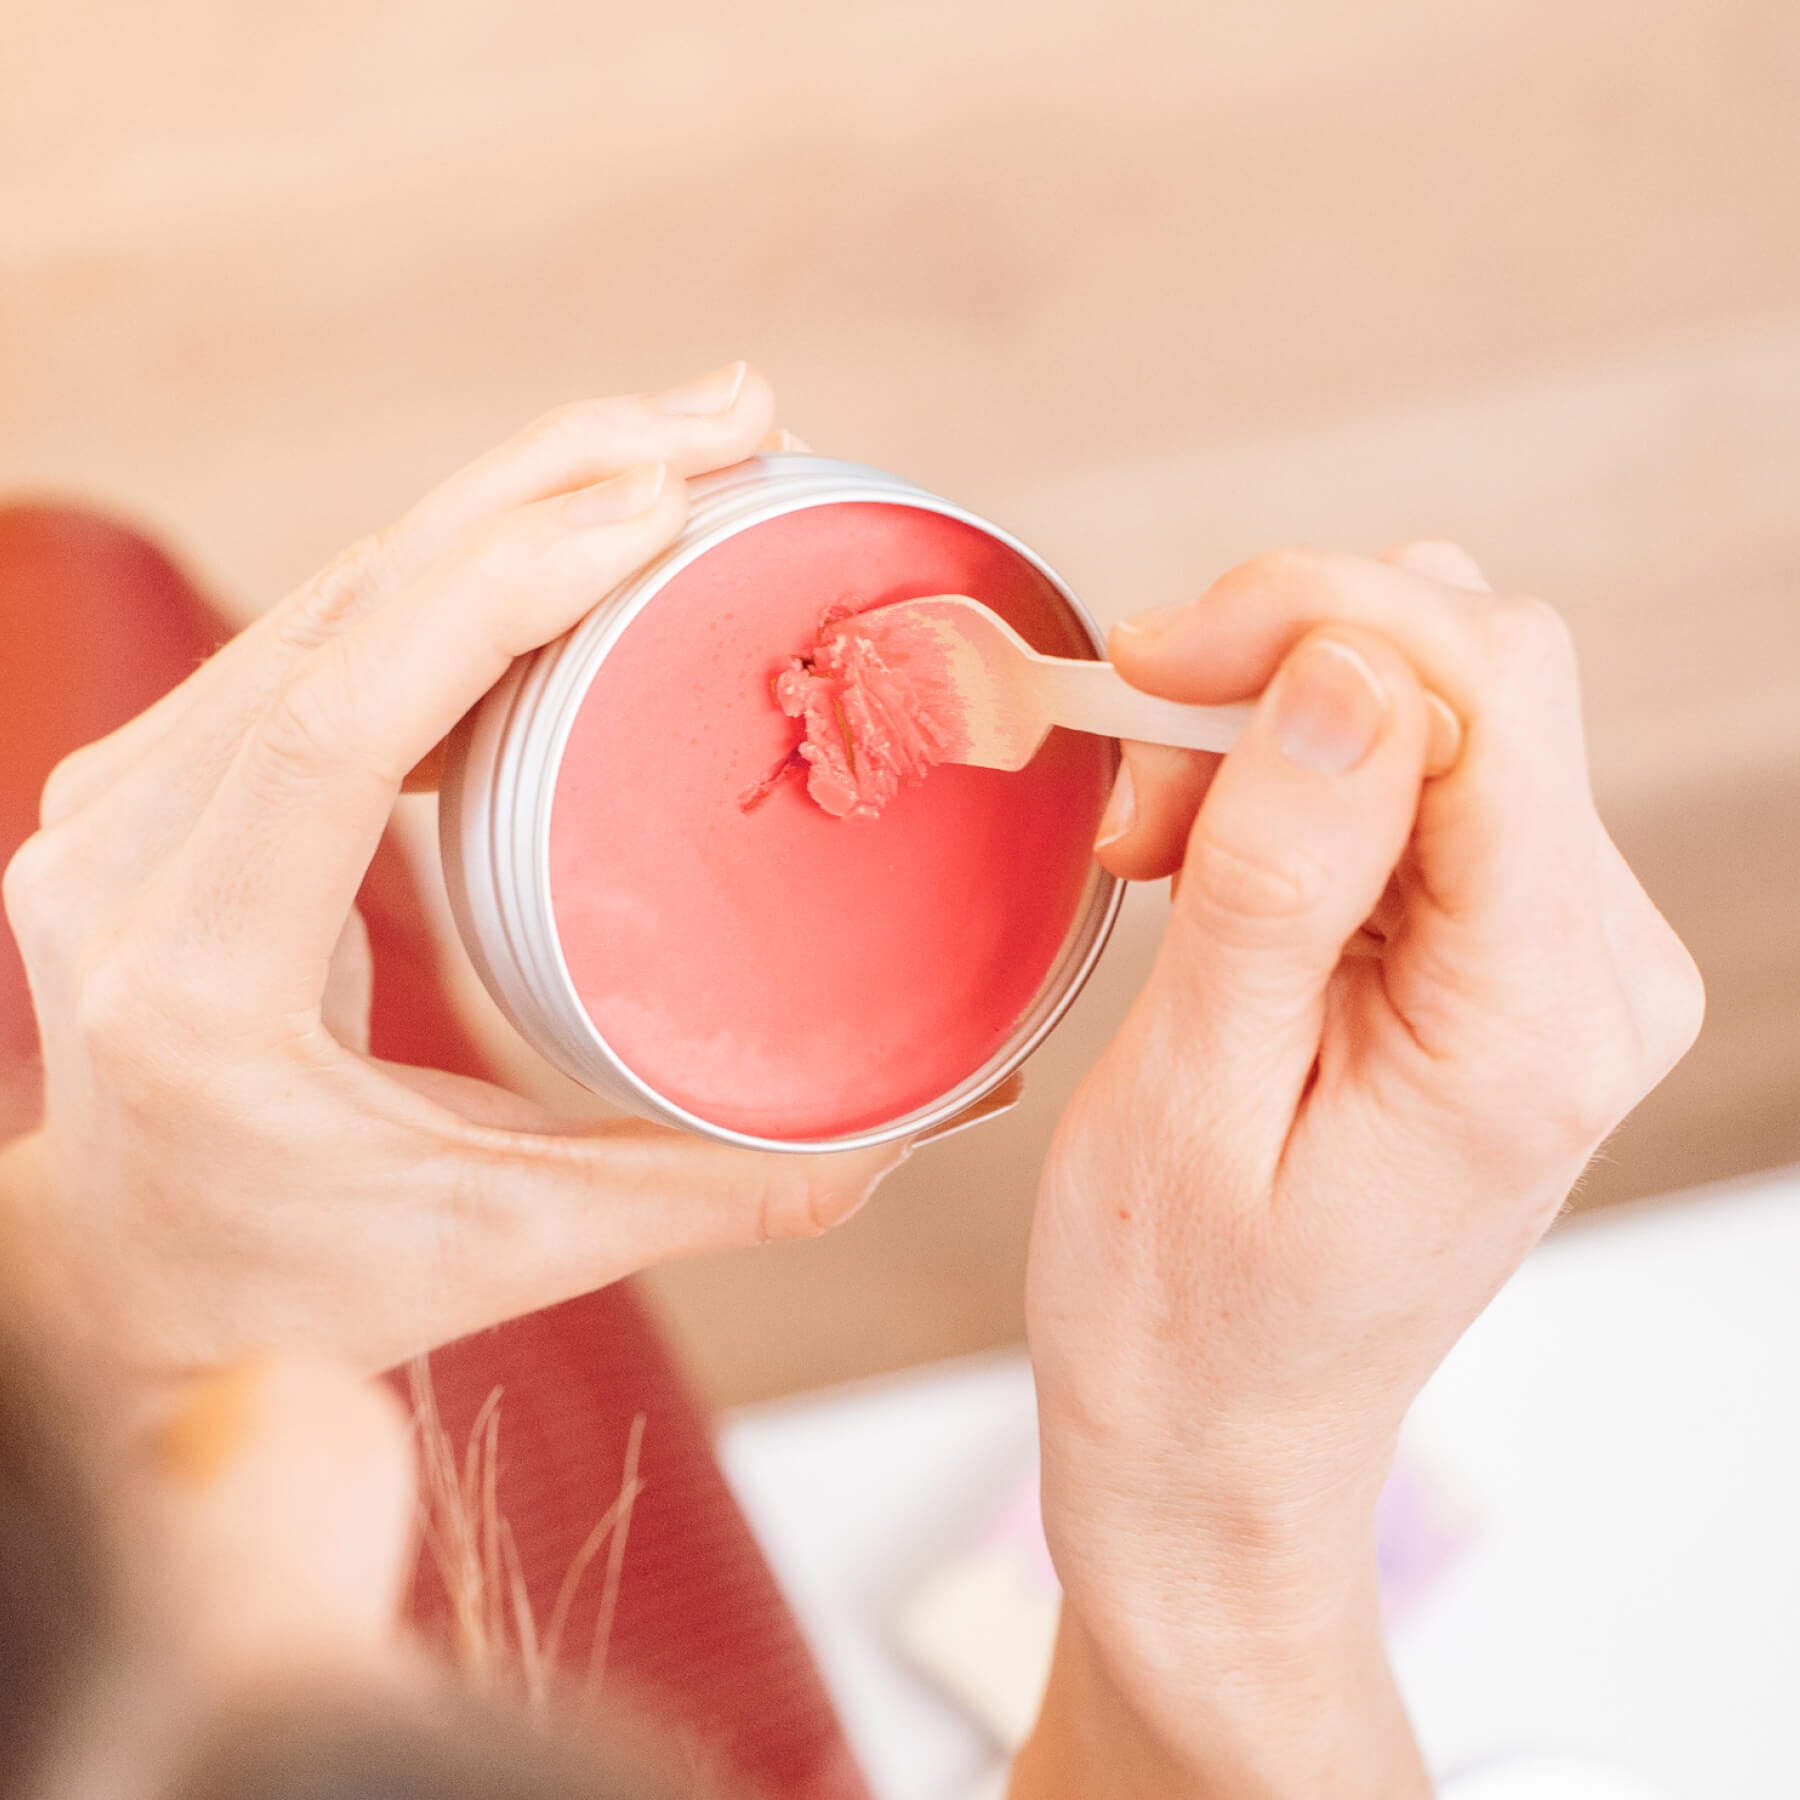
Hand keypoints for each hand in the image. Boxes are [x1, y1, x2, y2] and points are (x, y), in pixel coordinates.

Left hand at [0, 364, 905, 1380]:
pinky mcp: (164, 773)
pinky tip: (574, 518)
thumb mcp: (520, 1240)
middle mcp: (125, 863)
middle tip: (731, 421)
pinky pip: (321, 623)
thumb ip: (728, 1184)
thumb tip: (934, 1113)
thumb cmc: (310, 1275)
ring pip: (329, 588)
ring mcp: (124, 800)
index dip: (491, 591)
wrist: (137, 1272)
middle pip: (336, 610)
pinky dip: (457, 556)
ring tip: (687, 442)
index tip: (658, 507)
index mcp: (196, 986)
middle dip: (541, 489)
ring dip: (508, 495)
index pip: (328, 728)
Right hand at [1018, 544, 1702, 1796]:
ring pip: (1432, 712)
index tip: (1149, 660)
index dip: (1313, 621)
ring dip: (1265, 731)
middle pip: (1477, 675)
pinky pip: (1409, 788)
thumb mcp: (1186, 1099)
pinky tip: (1192, 862)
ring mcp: (1556, 962)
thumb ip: (1278, 878)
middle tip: (1132, 766)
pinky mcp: (1500, 957)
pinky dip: (1282, 786)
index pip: (1487, 696)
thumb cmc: (1181, 1315)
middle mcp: (1591, 974)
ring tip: (1143, 845)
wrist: (1218, 1438)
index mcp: (1533, 1019)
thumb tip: (1340, 669)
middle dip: (1280, 669)